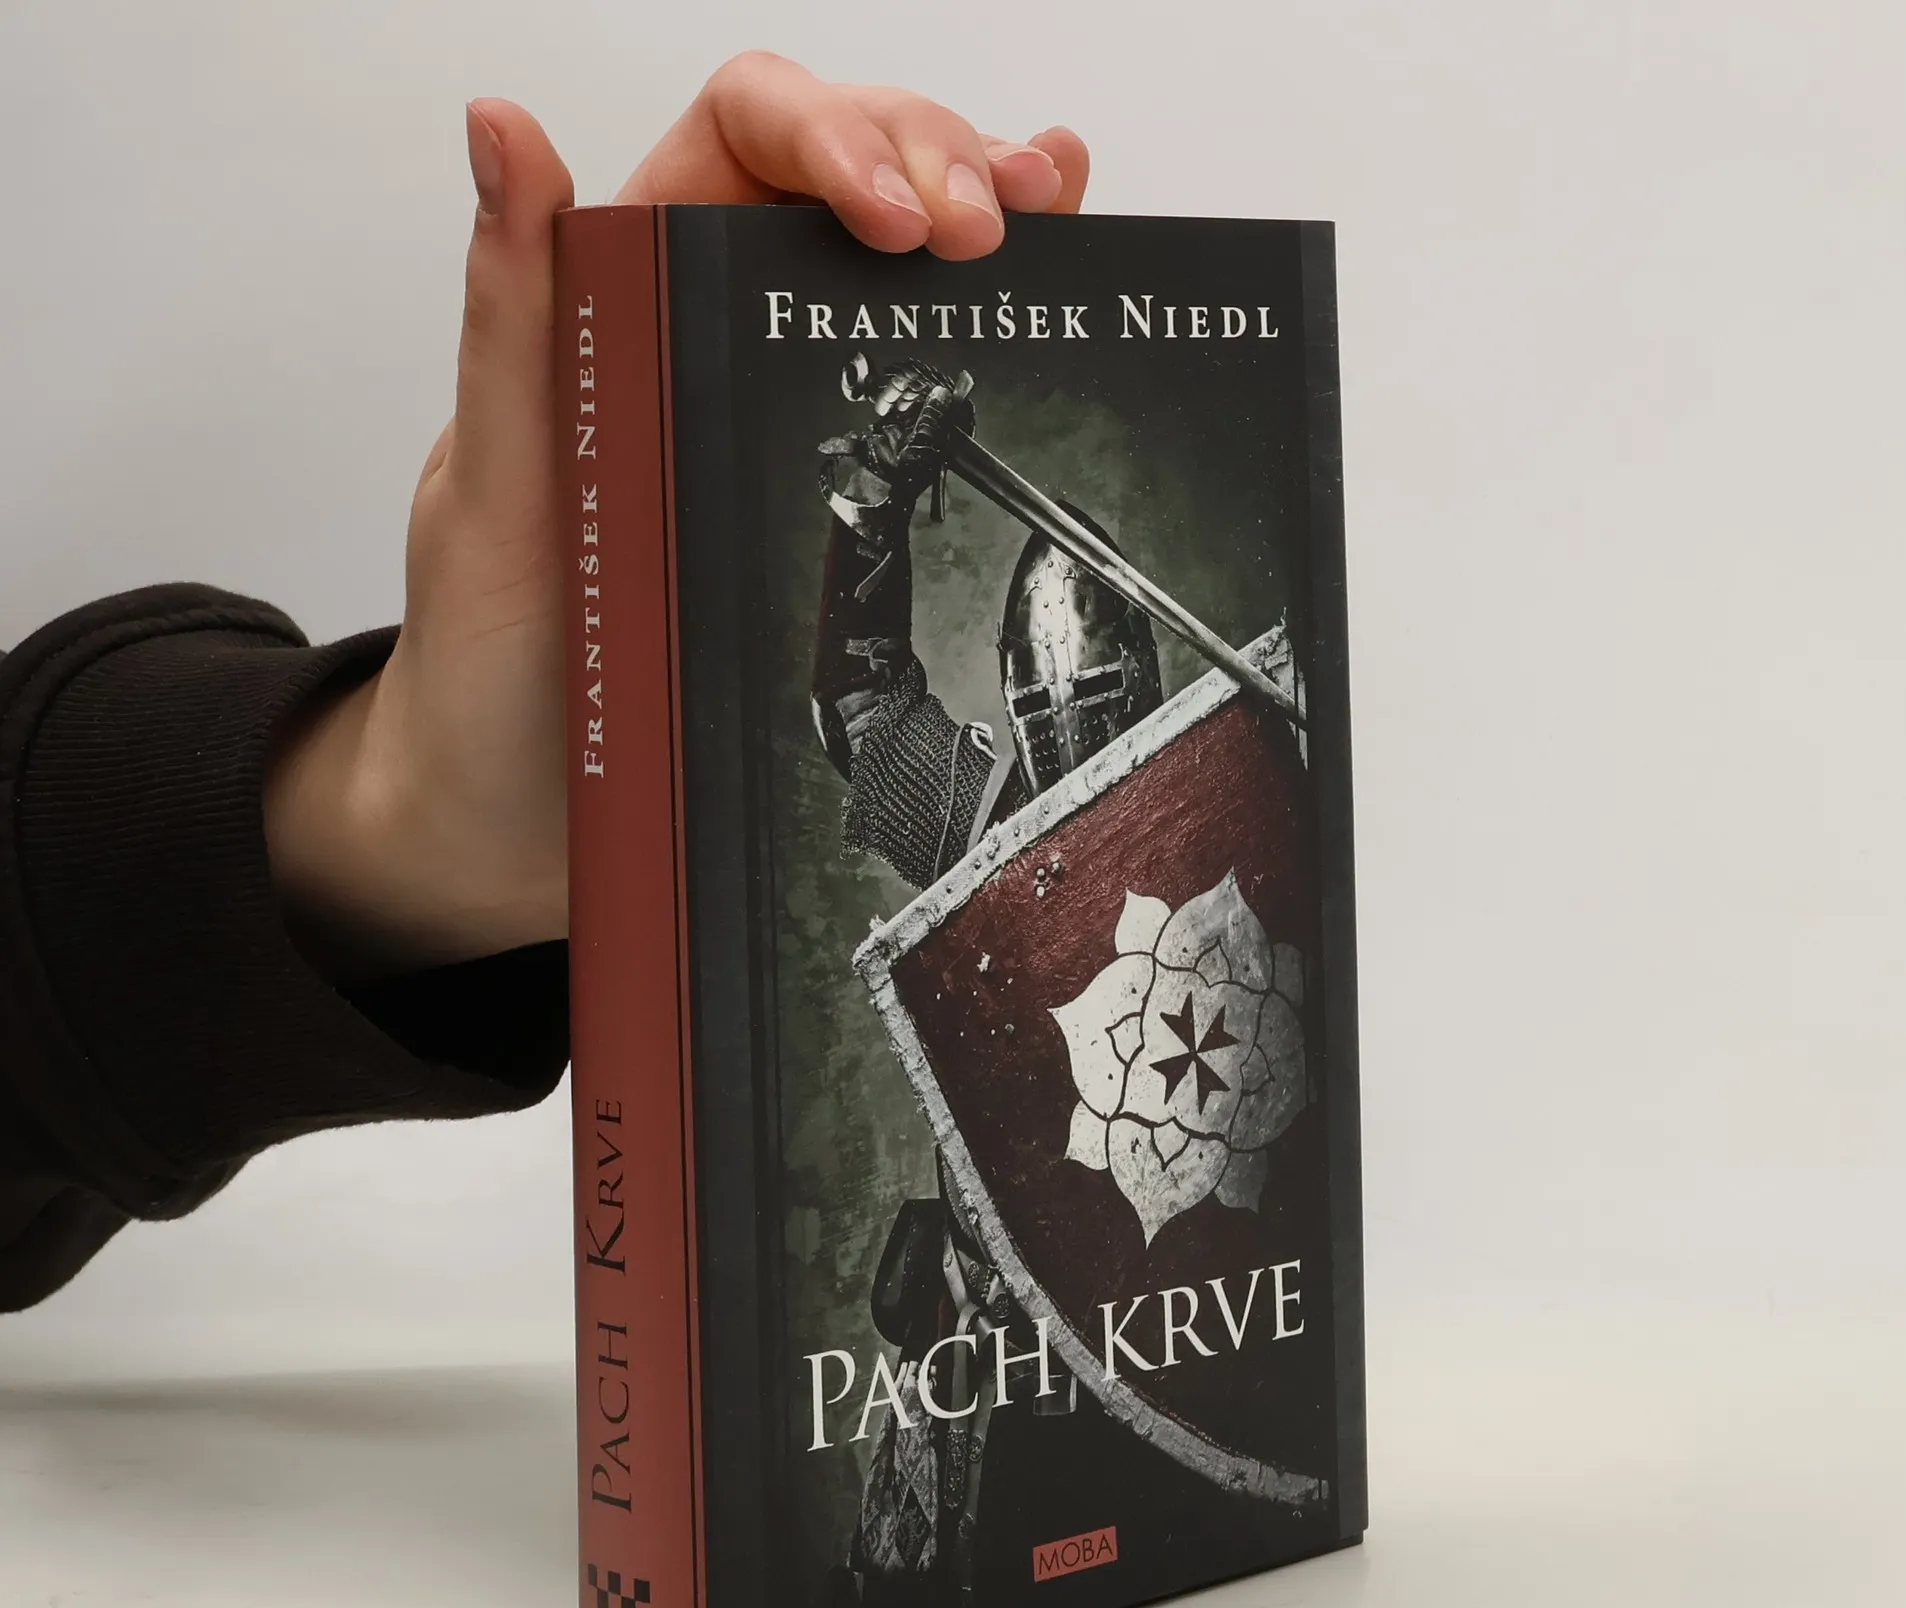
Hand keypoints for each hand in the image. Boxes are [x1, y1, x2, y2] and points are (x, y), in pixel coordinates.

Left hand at [264, 54, 1088, 978]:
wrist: (522, 817)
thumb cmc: (492, 660)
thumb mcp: (492, 479)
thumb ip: (508, 308)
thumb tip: (498, 128)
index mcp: (620, 290)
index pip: (745, 133)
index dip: (836, 136)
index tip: (895, 219)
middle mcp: (707, 327)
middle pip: (847, 170)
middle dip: (936, 164)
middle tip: (991, 236)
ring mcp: (772, 402)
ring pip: (896, 253)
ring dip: (984, 204)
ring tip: (1048, 215)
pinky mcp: (828, 492)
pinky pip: (915, 378)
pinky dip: (992, 310)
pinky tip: (1049, 269)